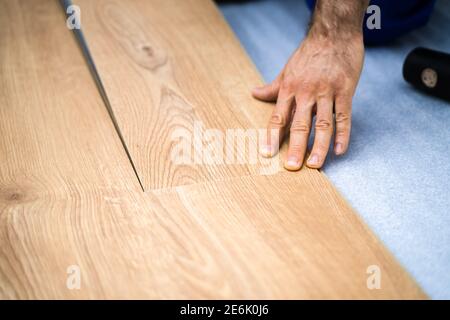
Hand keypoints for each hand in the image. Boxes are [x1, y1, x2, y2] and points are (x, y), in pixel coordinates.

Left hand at [252, 1, 366, 170]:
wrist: (334, 32)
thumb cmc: (309, 53)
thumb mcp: (287, 69)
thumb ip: (272, 86)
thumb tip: (254, 93)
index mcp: (289, 89)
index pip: (278, 117)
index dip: (271, 136)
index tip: (266, 154)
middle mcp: (306, 93)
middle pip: (299, 124)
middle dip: (294, 147)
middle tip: (291, 167)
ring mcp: (326, 92)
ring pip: (322, 123)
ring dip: (319, 146)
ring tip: (315, 165)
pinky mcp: (345, 90)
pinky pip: (344, 116)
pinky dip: (343, 134)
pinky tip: (340, 150)